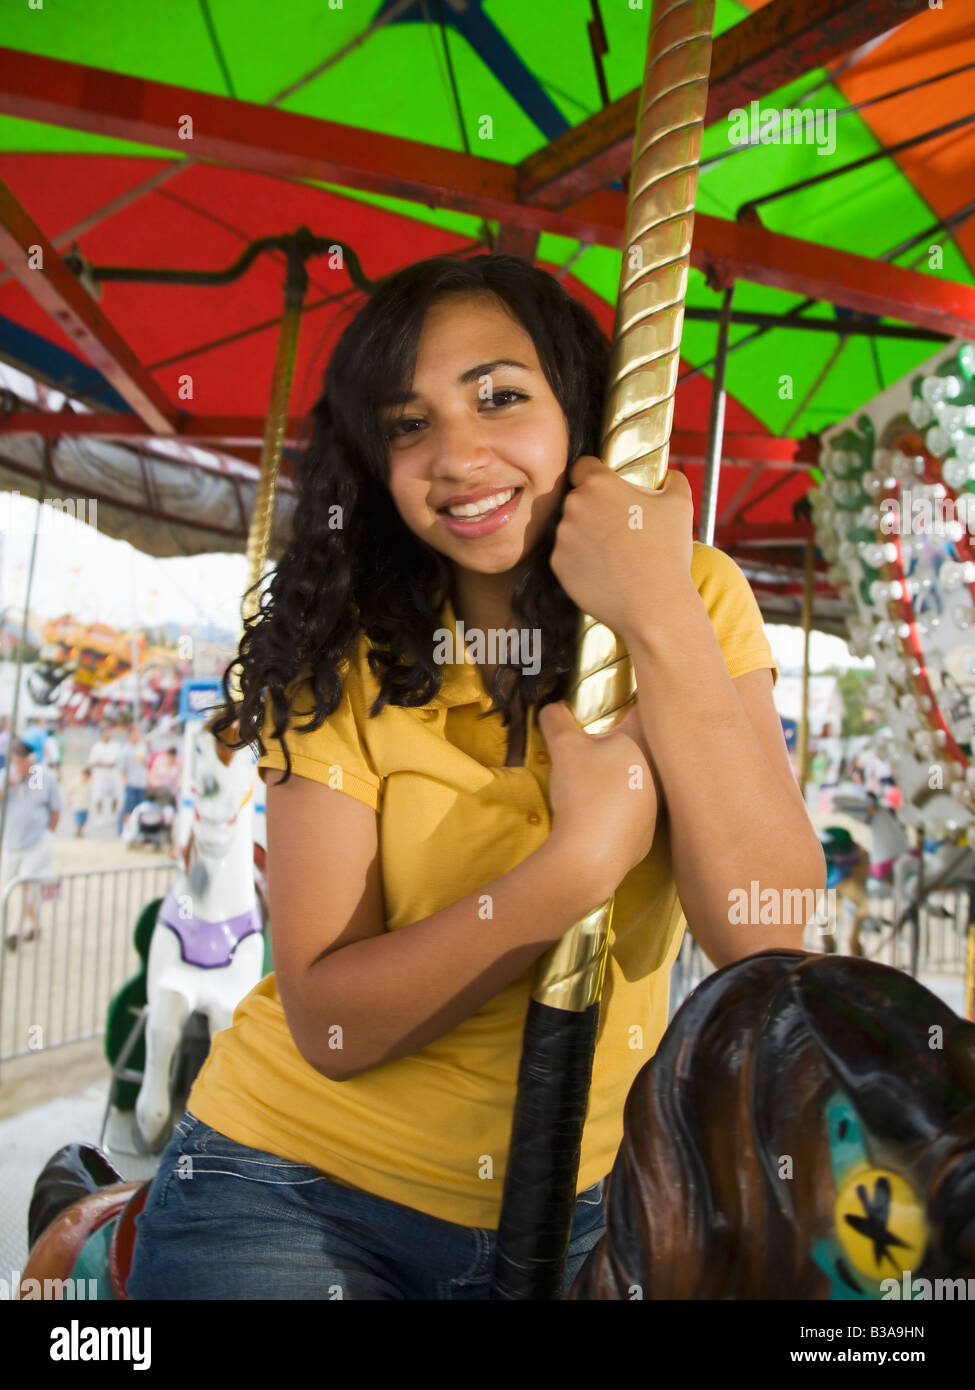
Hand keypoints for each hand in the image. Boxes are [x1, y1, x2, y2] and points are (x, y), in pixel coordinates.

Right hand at [539, 699, 658, 897]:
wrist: (591, 855)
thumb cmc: (583, 792)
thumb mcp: (564, 746)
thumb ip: (557, 718)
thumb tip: (553, 706)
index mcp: (642, 743)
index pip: (646, 709)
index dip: (635, 699)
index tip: (628, 695)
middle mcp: (658, 771)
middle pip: (645, 746)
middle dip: (627, 740)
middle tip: (605, 740)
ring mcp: (657, 804)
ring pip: (642, 780)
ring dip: (623, 777)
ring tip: (597, 780)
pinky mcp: (648, 832)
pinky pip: (634, 811)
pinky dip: (619, 809)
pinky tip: (599, 814)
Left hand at [550, 455, 693, 641]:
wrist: (653, 604)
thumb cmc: (667, 551)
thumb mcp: (680, 504)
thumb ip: (673, 480)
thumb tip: (670, 475)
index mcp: (599, 484)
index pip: (583, 466)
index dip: (595, 474)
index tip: (607, 489)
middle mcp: (574, 506)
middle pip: (578, 499)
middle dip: (594, 509)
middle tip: (618, 528)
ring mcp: (562, 537)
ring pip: (571, 528)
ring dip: (586, 536)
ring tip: (614, 554)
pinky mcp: (558, 565)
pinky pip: (567, 556)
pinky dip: (581, 561)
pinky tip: (604, 571)